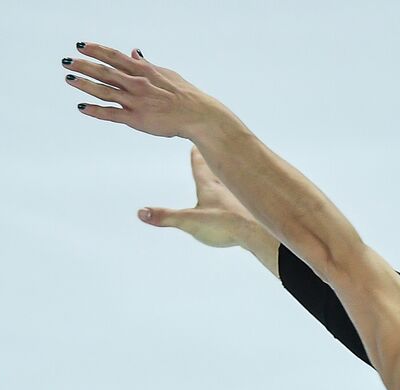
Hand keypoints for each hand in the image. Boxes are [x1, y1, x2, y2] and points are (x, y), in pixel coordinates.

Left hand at [63, 42, 223, 138]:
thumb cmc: (185, 94)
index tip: (81, 45)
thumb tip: (134, 52)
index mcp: (144, 71)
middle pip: (104, 72)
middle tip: (66, 61)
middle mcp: (137, 84)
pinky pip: (111, 114)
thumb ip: (146, 64)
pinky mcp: (137, 119)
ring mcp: (135, 102)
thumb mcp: (166, 74)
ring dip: (84, 84)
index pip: (114, 57)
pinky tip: (82, 107)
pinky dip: (95, 110)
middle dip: (83, 65)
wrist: (198, 115)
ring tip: (69, 78)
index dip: (96, 50)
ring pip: (104, 91)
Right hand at [137, 147, 258, 247]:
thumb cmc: (225, 226)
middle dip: (211, 161)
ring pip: (232, 182)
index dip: (195, 156)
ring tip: (228, 174)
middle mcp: (226, 189)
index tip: (193, 145)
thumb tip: (141, 213)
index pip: (200, 166)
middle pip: (217, 170)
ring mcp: (239, 199)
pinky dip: (242, 196)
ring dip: (228, 176)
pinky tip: (245, 204)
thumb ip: (166, 217)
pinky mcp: (250, 212)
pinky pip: (245, 199)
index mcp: (209, 187)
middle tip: (210, 151)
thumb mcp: (189, 222)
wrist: (258, 235)